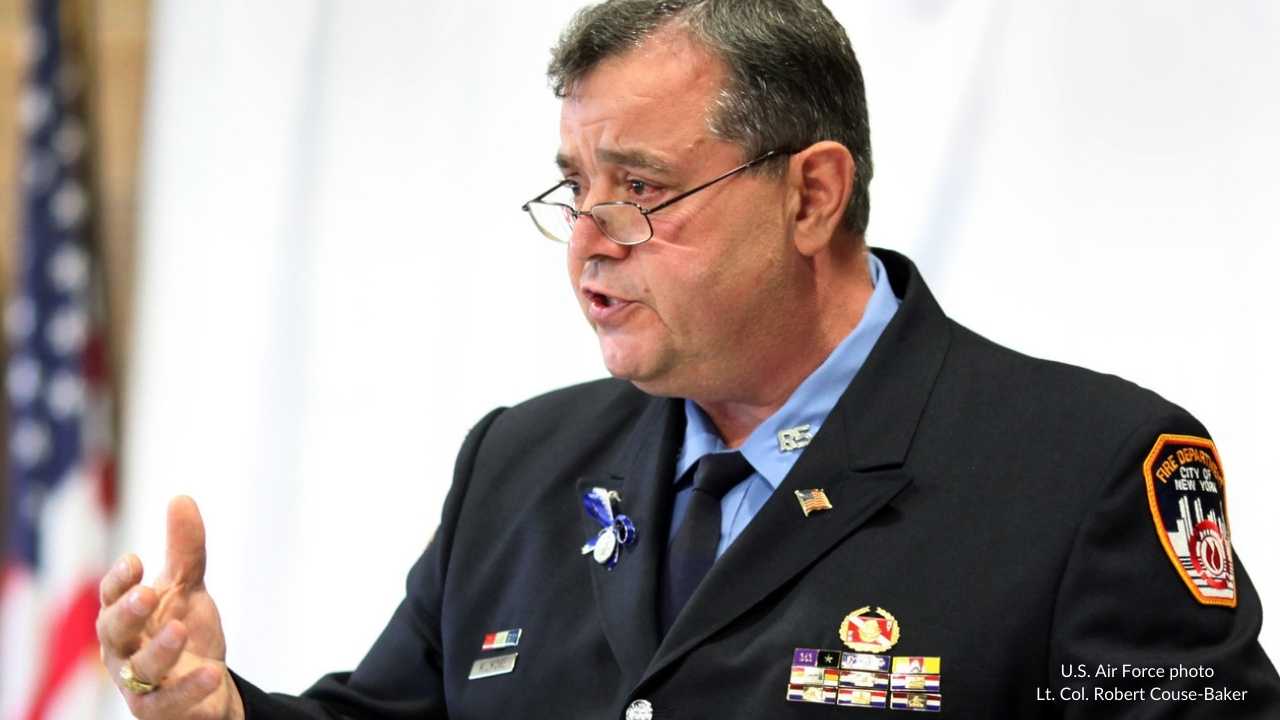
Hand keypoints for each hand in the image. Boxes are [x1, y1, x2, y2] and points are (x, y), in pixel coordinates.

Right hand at [97, 496, 244, 719]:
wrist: (206, 685)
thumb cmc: (183, 630)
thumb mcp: (187, 588)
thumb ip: (185, 550)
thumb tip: (181, 497)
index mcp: (125, 617)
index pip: (112, 596)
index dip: (119, 581)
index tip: (135, 559)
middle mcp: (124, 650)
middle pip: (114, 632)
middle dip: (127, 612)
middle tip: (146, 593)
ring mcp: (140, 683)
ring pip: (140, 669)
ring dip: (159, 650)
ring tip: (180, 629)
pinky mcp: (161, 710)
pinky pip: (170, 702)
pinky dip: (190, 687)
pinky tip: (213, 672)